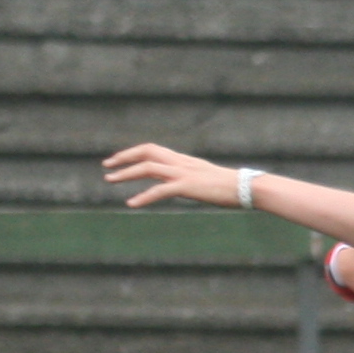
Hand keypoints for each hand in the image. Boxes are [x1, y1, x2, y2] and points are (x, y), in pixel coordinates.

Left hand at [102, 142, 235, 209]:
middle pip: (146, 152)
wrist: (247, 187)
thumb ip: (186, 177)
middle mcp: (181, 162)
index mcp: (183, 160)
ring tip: (109, 180)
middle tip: (106, 165)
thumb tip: (176, 184)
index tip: (118, 159)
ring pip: (148, 168)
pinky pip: (160, 190)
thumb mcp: (202, 178)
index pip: (153, 149)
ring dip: (126, 173)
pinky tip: (131, 203)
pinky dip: (143, 196)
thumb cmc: (228, 186)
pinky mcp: (188, 186)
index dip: (133, 152)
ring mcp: (184, 173)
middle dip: (124, 157)